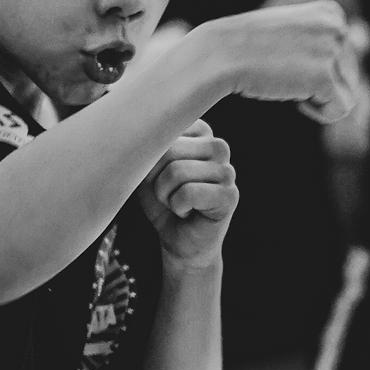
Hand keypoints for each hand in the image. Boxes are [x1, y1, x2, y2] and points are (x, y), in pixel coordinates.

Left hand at [139, 120, 236, 263]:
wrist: (178, 240)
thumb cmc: (162, 202)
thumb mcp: (147, 168)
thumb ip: (147, 147)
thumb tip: (140, 137)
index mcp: (200, 132)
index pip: (162, 130)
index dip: (149, 159)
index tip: (159, 175)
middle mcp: (218, 146)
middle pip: (170, 149)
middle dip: (157, 179)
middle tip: (169, 194)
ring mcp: (227, 171)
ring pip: (177, 171)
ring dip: (166, 196)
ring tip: (178, 203)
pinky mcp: (230, 195)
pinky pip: (189, 192)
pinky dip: (178, 207)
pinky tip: (189, 212)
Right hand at [186, 0, 358, 125]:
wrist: (222, 55)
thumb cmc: (251, 47)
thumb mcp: (293, 32)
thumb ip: (323, 40)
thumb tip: (365, 41)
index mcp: (333, 12)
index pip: (346, 56)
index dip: (318, 67)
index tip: (288, 58)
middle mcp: (338, 26)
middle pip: (350, 75)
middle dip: (320, 84)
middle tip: (285, 73)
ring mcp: (332, 49)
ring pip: (347, 93)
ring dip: (318, 97)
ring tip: (288, 81)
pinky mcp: (325, 75)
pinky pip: (340, 109)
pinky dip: (319, 112)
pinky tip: (294, 99)